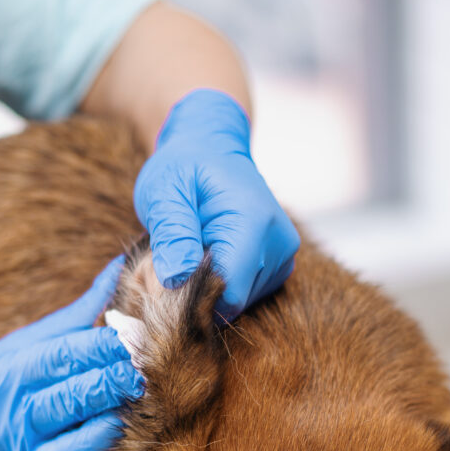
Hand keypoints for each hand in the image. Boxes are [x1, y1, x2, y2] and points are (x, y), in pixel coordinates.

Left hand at [133, 88, 299, 318]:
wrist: (212, 149)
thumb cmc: (184, 167)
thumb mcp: (164, 191)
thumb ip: (172, 233)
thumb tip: (175, 279)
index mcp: (254, 222)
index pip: (229, 293)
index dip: (192, 298)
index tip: (166, 280)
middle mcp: (279, 242)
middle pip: (234, 300)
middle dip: (199, 291)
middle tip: (175, 258)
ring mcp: (285, 256)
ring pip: (239, 301)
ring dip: (210, 287)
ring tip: (193, 250)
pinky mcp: (280, 265)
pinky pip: (246, 294)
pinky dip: (223, 283)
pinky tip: (209, 256)